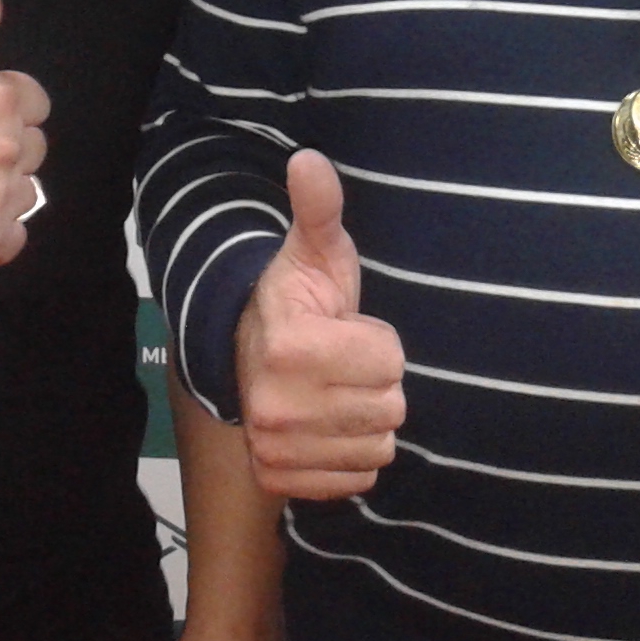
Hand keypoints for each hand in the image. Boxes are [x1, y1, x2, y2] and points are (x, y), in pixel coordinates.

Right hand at [235, 151, 404, 498]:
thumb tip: (309, 160)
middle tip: (341, 363)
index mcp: (290, 347)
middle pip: (389, 407)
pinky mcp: (281, 481)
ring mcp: (276, 449)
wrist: (248, 351)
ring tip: (335, 391)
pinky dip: (353, 454)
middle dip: (376, 382)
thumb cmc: (297, 297)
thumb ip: (319, 207)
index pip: (391, 362)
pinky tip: (329, 426)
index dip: (379, 342)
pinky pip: (359, 477)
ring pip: (378, 446)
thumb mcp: (315, 249)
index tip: (344, 329)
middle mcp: (276, 407)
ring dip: (367, 419)